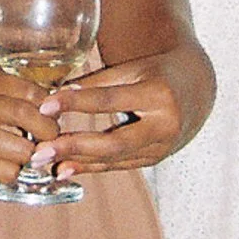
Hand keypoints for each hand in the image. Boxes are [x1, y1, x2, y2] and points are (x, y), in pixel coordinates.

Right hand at [0, 66, 55, 182]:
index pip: (33, 91)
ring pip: (22, 152)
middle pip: (33, 119)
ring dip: (28, 157)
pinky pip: (4, 172)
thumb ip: (2, 91)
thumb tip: (47, 107)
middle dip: (48, 133)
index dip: (50, 107)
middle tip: (47, 139)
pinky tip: (4, 166)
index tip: (51, 115)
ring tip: (23, 155)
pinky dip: (11, 171)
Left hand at [41, 43, 213, 174]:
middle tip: (41, 150)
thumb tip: (55, 95)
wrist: (197, 90)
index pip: (110, 99)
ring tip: (44, 163)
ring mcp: (161, 148)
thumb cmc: (157, 73)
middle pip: (114, 142)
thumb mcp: (132, 69)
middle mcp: (164, 125)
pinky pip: (118, 166)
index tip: (45, 105)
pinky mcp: (155, 159)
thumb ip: (96, 83)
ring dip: (78, 162)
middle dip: (75, 146)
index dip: (76, 103)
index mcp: (158, 94)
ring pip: (114, 159)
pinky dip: (91, 167)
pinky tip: (65, 169)